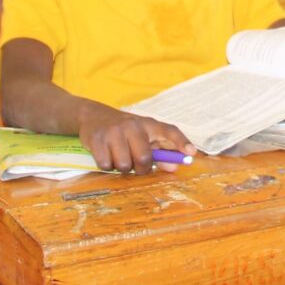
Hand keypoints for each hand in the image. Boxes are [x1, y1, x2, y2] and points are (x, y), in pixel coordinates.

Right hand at [78, 103, 195, 173]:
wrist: (92, 115)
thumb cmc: (124, 130)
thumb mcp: (143, 136)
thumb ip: (160, 152)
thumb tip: (174, 167)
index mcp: (148, 124)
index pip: (169, 131)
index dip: (181, 142)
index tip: (191, 153)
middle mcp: (133, 125)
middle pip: (144, 158)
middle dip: (141, 168)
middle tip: (135, 164)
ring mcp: (114, 131)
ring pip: (124, 165)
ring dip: (122, 168)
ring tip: (118, 156)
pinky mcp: (97, 139)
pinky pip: (106, 165)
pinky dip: (106, 166)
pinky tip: (105, 155)